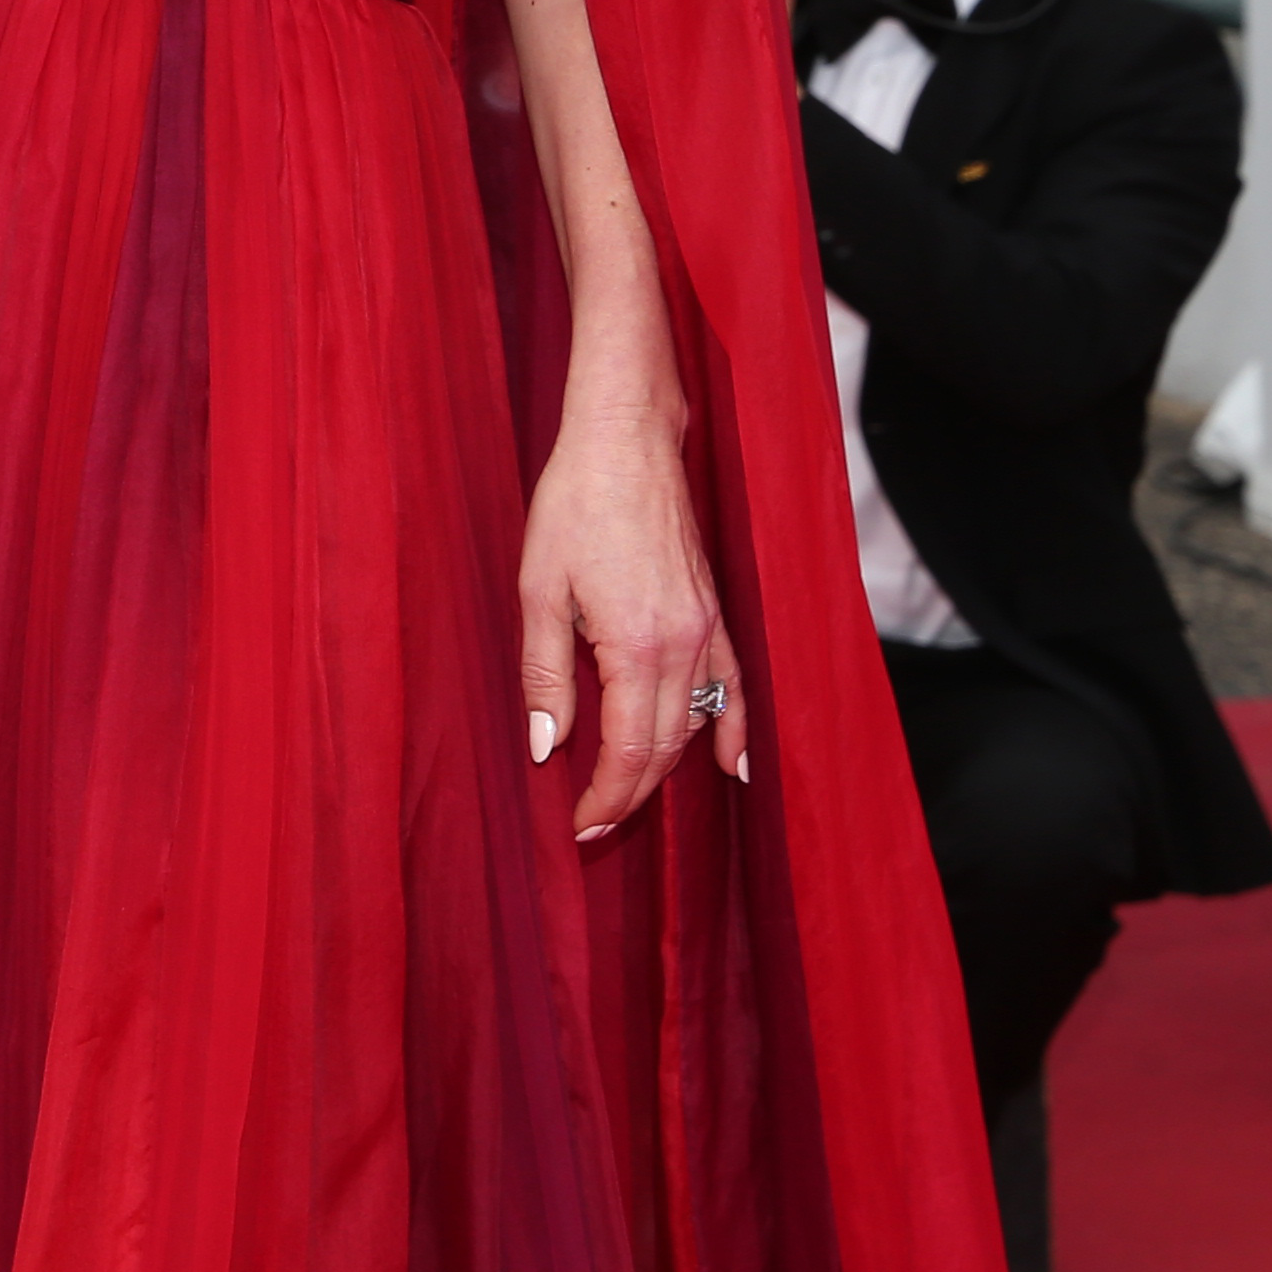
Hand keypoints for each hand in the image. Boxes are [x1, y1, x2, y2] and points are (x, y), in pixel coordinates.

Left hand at [520, 401, 744, 837]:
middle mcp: (684, 647)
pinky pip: (733, 689)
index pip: (629, 751)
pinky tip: (731, 768)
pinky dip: (732, 732)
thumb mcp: (539, 591)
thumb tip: (547, 748)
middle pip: (664, 749)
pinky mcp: (715, 615)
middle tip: (593, 826)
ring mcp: (708, 631)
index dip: (606, 798)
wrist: (626, 444)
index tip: (579, 826)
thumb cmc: (573, 506)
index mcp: (638, 647)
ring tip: (631, 801)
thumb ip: (544, 676)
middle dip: (630, 795)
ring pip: (695, 725)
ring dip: (665, 769)